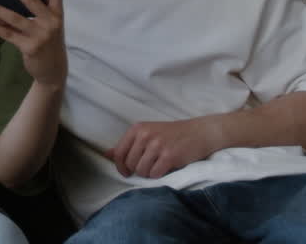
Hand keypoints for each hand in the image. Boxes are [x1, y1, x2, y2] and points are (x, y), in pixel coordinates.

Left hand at [106, 117, 221, 178]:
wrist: (199, 132)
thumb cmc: (171, 134)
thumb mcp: (147, 133)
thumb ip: (127, 144)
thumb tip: (107, 154)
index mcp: (137, 129)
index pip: (119, 153)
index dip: (120, 166)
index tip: (126, 172)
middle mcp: (145, 135)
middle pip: (130, 164)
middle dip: (137, 170)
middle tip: (149, 166)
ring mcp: (157, 145)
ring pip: (142, 171)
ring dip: (149, 173)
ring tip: (158, 166)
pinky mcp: (169, 156)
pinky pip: (155, 174)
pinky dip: (159, 175)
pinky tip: (165, 168)